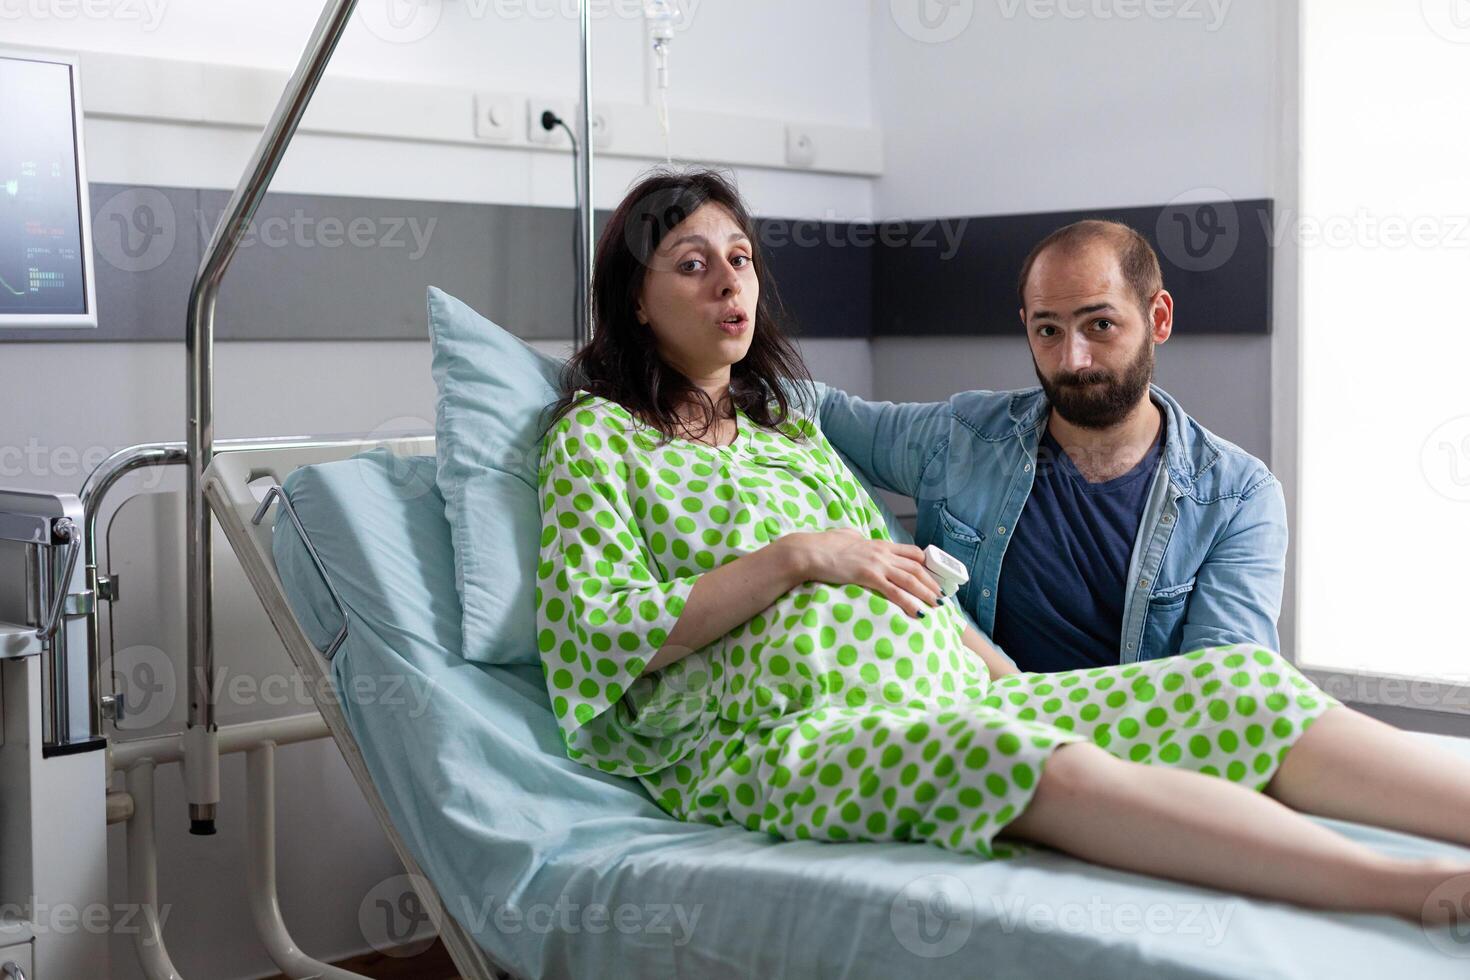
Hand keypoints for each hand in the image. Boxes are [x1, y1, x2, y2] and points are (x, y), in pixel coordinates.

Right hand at [780, 529, 942, 617]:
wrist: (811, 552)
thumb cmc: (824, 546)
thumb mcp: (846, 537)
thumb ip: (856, 538)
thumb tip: (856, 537)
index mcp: (879, 543)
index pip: (911, 552)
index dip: (926, 565)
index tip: (933, 576)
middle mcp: (883, 552)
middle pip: (916, 567)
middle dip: (932, 582)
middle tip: (942, 595)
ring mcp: (877, 564)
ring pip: (911, 579)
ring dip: (927, 593)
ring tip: (937, 605)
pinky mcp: (869, 576)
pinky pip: (895, 592)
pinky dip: (909, 602)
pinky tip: (918, 612)